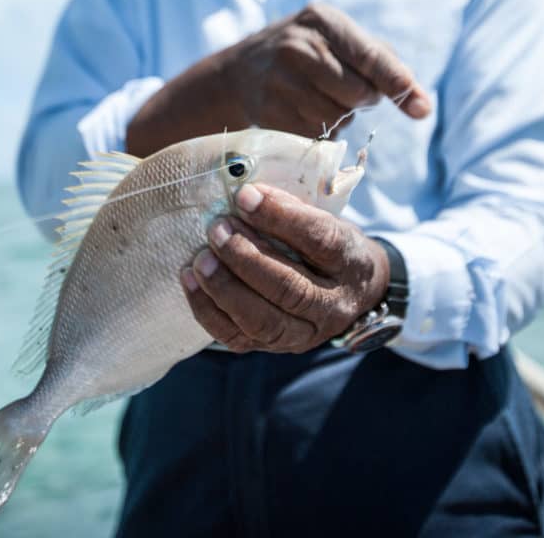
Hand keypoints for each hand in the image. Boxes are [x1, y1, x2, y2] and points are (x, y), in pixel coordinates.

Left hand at [181, 182, 390, 353]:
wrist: (352, 291)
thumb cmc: (328, 244)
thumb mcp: (325, 218)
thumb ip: (290, 208)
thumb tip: (245, 195)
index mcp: (349, 262)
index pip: (318, 240)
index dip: (279, 217)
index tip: (244, 196)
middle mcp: (332, 305)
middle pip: (289, 289)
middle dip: (246, 257)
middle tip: (217, 228)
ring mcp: (304, 334)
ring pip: (263, 322)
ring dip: (225, 288)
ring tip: (201, 258)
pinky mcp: (274, 348)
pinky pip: (237, 339)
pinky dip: (208, 311)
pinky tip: (191, 281)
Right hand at [218, 1, 429, 135]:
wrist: (241, 71)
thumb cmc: (308, 52)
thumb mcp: (340, 40)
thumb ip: (385, 65)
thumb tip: (422, 107)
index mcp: (322, 21)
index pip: (369, 55)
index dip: (397, 83)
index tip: (421, 108)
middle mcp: (297, 46)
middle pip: (357, 93)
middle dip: (364, 99)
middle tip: (351, 92)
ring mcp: (278, 79)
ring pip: (336, 118)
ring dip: (340, 116)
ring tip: (322, 98)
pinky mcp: (268, 110)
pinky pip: (314, 134)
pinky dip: (320, 130)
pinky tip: (305, 111)